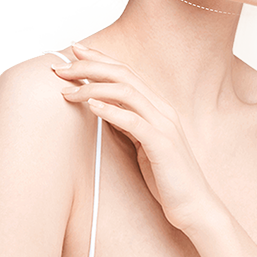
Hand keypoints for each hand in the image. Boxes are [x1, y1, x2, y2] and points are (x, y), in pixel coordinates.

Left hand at [52, 42, 216, 231]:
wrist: (195, 206)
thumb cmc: (167, 176)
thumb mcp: (143, 142)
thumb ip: (128, 121)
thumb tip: (102, 105)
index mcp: (158, 106)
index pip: (126, 71)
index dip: (100, 58)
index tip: (75, 50)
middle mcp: (162, 108)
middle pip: (124, 74)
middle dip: (90, 67)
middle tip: (61, 68)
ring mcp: (164, 125)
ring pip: (127, 92)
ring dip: (93, 87)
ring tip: (67, 91)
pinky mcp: (162, 145)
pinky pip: (134, 122)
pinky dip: (111, 110)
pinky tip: (91, 106)